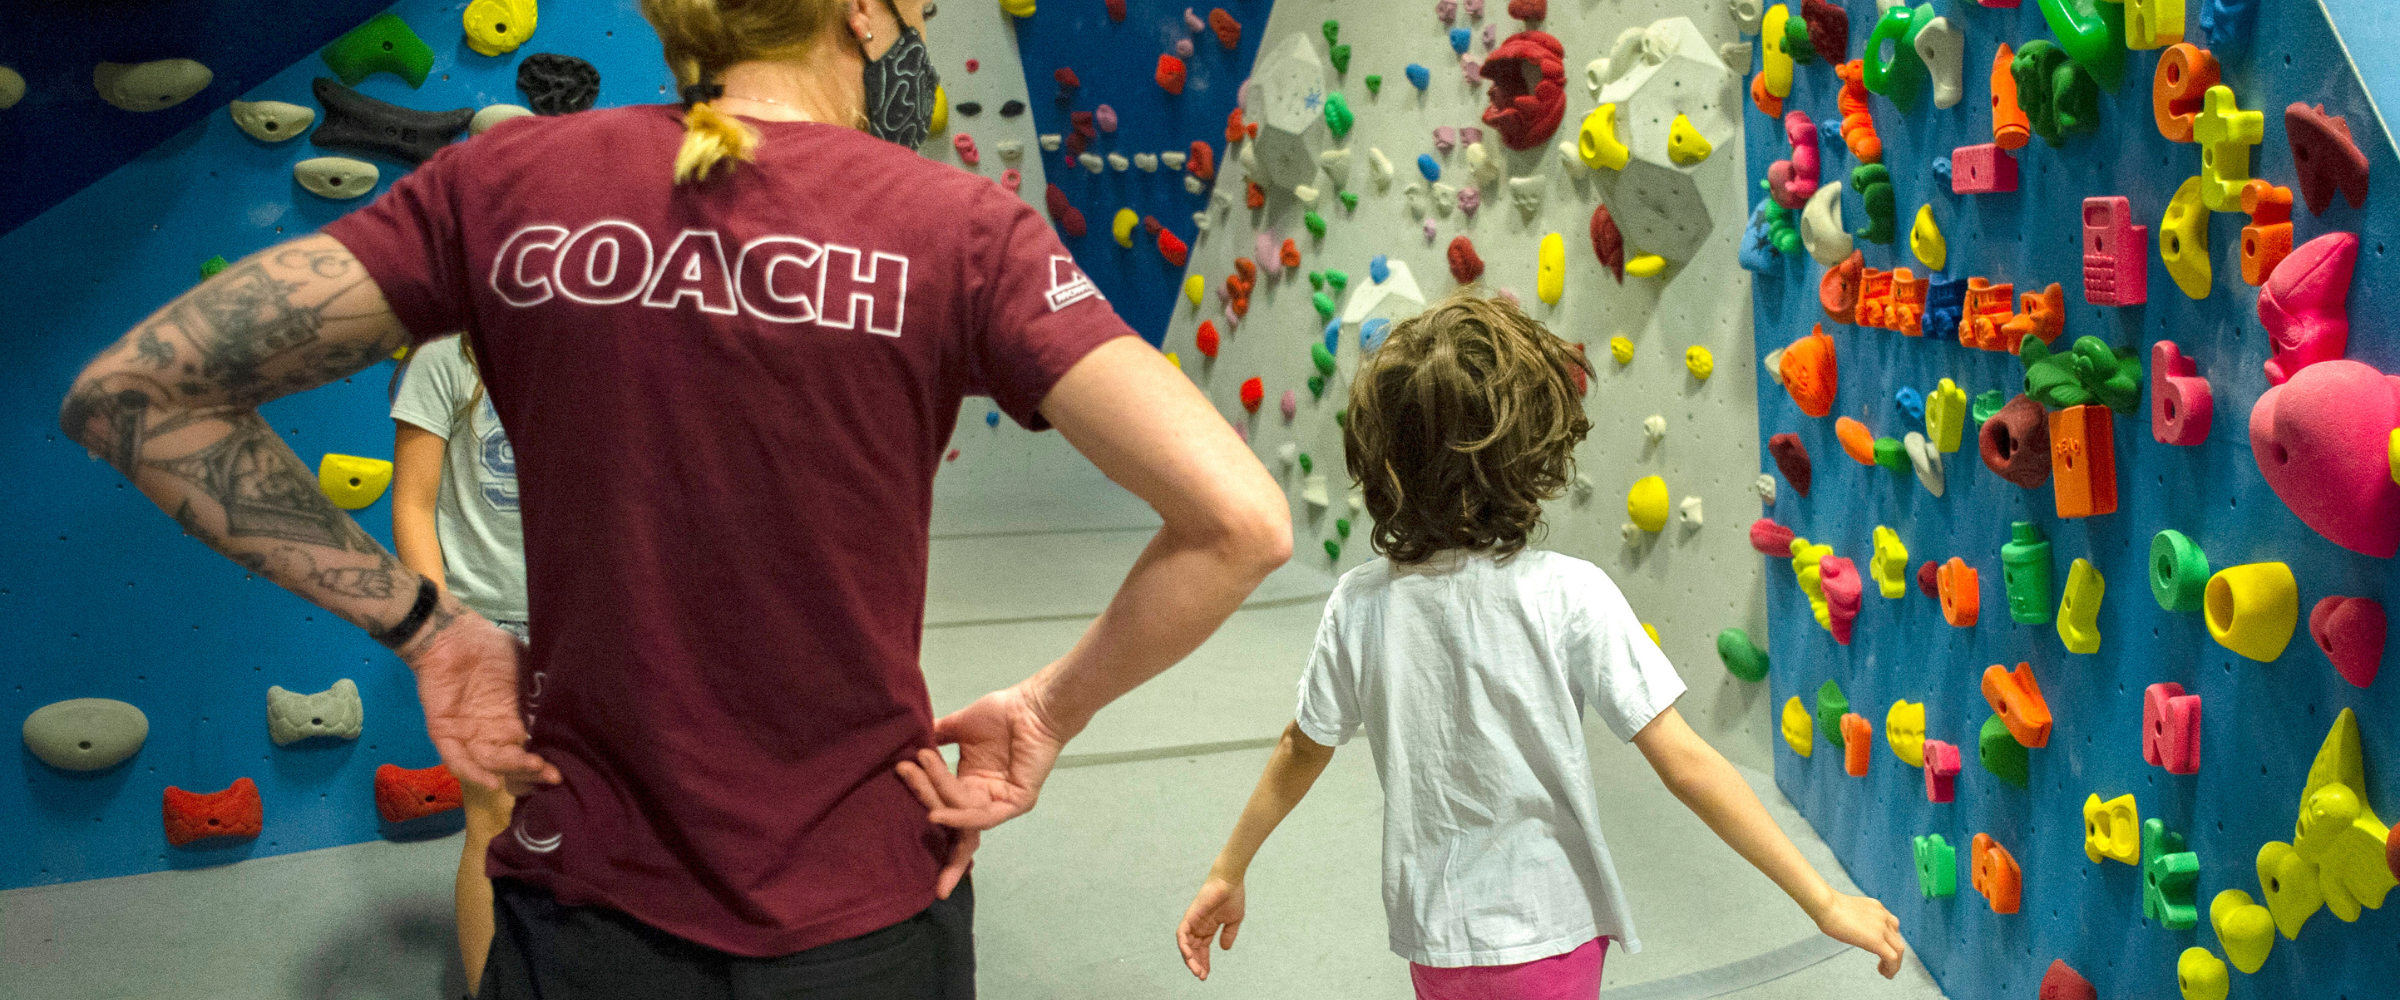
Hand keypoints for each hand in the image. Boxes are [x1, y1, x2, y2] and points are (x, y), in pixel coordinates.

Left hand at [401, 605, 559, 795]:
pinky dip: (474, 773)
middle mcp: (492, 733)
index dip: (545, 761)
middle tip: (553, 773)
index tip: (565, 766)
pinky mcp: (444, 733)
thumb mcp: (526, 667)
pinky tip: (492, 782)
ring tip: (533, 767)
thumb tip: (569, 707)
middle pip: (513, 764)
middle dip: (533, 772)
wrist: (452, 635)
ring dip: (512, 770)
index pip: (530, 749)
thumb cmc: (491, 648)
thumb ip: (541, 689)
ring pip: (490, 764)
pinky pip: (457, 760)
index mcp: (512, 720)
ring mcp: (468, 735)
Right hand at [897, 679, 1068, 830]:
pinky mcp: (1017, 803)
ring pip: (960, 811)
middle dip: (923, 793)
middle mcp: (985, 797)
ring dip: (936, 793)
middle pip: (947, 808)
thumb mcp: (960, 726)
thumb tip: (907, 743)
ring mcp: (1001, 803)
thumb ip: (936, 737)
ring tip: (918, 771)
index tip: (900, 770)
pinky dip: (959, 817)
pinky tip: (937, 812)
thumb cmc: (1003, 713)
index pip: (942, 800)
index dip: (921, 793)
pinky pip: (983, 818)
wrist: (1032, 704)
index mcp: (971, 783)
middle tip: (904, 770)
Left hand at [1176, 875, 1245, 979]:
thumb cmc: (1233, 897)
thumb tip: (1224, 949)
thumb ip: (1228, 935)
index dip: (1204, 962)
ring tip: (1196, 971)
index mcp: (1208, 928)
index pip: (1202, 949)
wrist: (1230, 882)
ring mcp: (1193, 922)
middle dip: (1196, 964)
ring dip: (1189, 959)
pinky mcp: (1190, 916)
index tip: (1206, 974)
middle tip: (1201, 976)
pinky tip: (1189, 957)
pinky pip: (1181, 934)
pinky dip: (1183, 946)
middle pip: (1193, 950)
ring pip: (1186, 945)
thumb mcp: (1233, 921)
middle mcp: (1198, 926)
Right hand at [1812, 892, 1904, 977]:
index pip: (1892, 926)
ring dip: (1895, 963)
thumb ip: (1855, 918)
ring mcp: (1882, 927)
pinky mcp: (1876, 940)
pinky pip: (1892, 958)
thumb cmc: (1827, 907)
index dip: (1889, 941)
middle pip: (1897, 939)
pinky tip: (1885, 974)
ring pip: (1899, 949)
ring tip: (1886, 972)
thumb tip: (1850, 927)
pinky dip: (1892, 968)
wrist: (1825, 905)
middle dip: (1893, 953)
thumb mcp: (1848, 910)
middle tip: (1885, 964)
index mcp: (1876, 908)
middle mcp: (1882, 916)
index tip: (1883, 949)